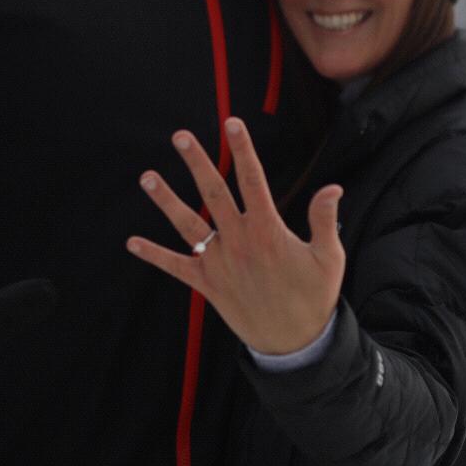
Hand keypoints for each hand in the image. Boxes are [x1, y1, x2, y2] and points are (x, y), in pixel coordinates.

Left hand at [126, 117, 344, 355]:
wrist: (294, 343)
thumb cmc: (314, 296)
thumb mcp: (329, 257)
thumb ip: (325, 220)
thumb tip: (333, 187)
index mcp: (268, 229)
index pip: (252, 179)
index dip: (242, 149)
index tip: (232, 123)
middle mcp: (238, 241)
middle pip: (213, 192)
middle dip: (197, 162)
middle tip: (180, 136)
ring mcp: (219, 263)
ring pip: (188, 224)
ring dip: (166, 200)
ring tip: (146, 176)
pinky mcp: (207, 285)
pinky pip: (176, 267)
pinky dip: (154, 255)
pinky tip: (132, 242)